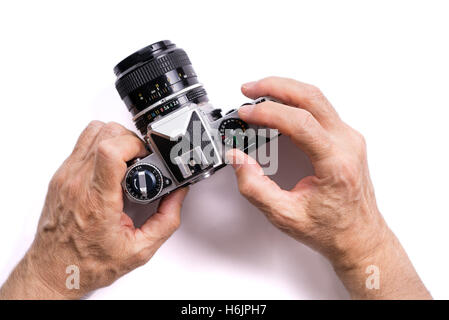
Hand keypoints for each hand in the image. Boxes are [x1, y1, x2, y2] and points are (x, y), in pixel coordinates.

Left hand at [0, 121, 187, 298]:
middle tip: (139, 160)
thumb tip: (178, 195)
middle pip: (104, 133)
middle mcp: (77, 183)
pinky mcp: (61, 175)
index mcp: (97, 201)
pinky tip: (110, 167)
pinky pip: (83, 143)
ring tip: (126, 160)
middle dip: (130, 141)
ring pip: (93, 130)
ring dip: (115, 139)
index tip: (145, 156)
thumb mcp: (139, 249)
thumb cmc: (88, 262)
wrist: (56, 269)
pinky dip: (101, 146)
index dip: (134, 145)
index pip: (109, 151)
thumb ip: (165, 221)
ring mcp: (66, 176)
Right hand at [227, 77, 430, 298]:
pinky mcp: (344, 138)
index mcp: (336, 162)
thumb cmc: (332, 229)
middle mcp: (347, 144)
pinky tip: (278, 107)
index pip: (301, 122)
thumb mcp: (285, 215)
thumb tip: (237, 159)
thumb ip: (255, 187)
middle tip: (249, 90)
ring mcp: (348, 138)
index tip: (246, 114)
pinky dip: (295, 102)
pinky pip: (319, 109)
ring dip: (285, 90)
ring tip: (259, 95)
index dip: (269, 113)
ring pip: (316, 98)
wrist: (359, 236)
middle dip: (275, 87)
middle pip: (311, 97)